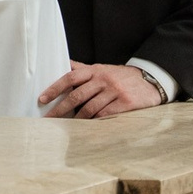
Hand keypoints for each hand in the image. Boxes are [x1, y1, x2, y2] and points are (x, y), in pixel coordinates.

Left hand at [38, 62, 164, 118]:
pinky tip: (86, 129)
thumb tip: (63, 64)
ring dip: (76, 120)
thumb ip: (83, 69)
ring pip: (90, 109)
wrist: (150, 80)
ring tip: (66, 128)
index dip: (55, 88)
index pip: (70, 78)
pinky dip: (94, 123)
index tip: (42, 99)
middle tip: (48, 119)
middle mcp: (104, 80)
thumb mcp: (102, 69)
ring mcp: (115, 91)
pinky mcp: (126, 103)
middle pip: (77, 96)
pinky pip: (105, 116)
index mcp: (95, 70)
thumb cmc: (121, 77)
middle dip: (60, 109)